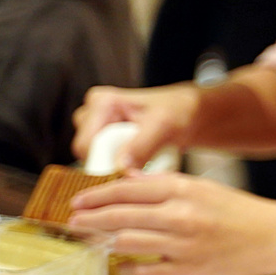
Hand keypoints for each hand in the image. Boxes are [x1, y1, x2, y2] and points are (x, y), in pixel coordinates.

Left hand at [68, 173, 275, 274]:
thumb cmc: (242, 213)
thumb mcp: (205, 189)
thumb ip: (166, 186)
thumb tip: (129, 182)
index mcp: (184, 189)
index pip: (128, 189)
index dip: (97, 195)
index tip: (79, 201)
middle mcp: (181, 215)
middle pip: (120, 216)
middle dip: (90, 220)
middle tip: (74, 223)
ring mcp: (183, 244)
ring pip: (126, 242)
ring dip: (103, 243)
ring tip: (91, 243)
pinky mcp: (189, 270)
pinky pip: (144, 272)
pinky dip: (127, 269)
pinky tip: (121, 266)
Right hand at [72, 84, 200, 168]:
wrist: (190, 114)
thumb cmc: (178, 111)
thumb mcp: (163, 125)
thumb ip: (141, 145)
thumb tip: (120, 168)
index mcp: (101, 103)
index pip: (86, 146)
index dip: (103, 163)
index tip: (129, 172)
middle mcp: (93, 114)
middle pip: (88, 156)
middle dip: (112, 165)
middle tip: (143, 162)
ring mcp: (97, 129)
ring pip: (96, 162)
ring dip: (120, 167)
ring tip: (146, 158)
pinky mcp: (105, 142)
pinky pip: (105, 164)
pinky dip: (124, 168)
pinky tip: (143, 162)